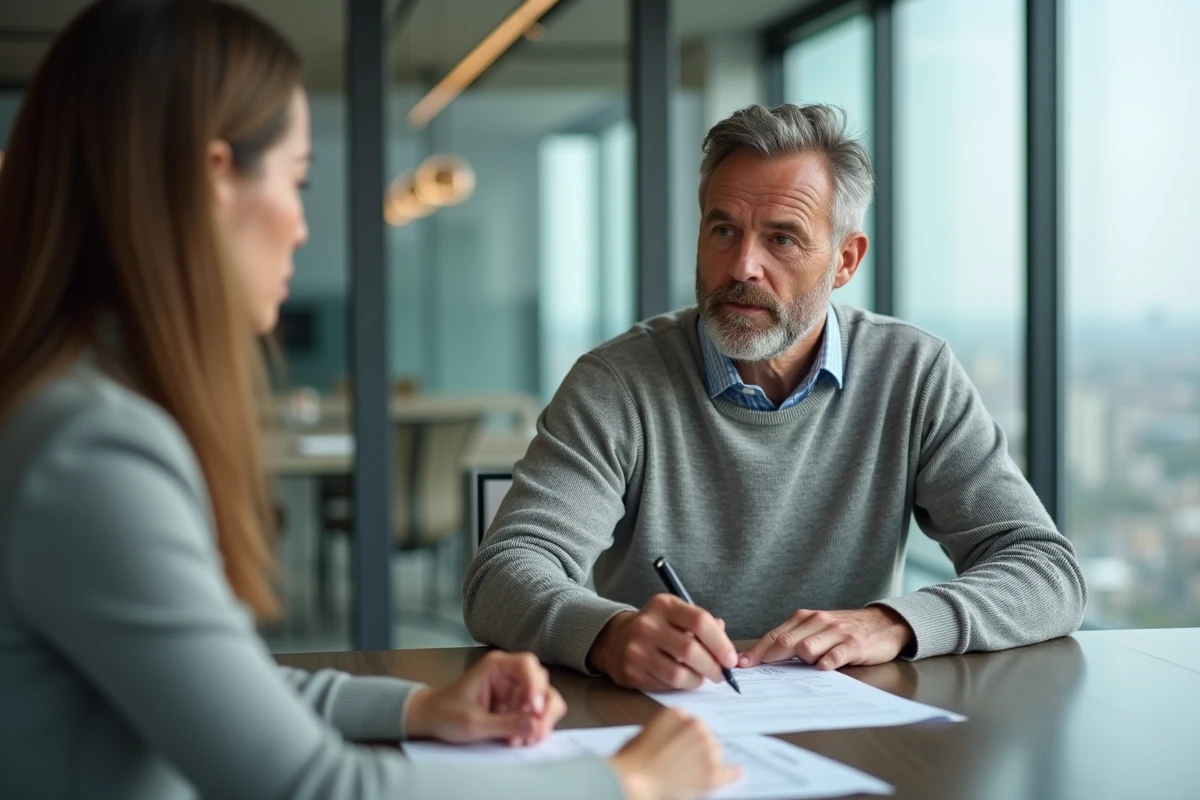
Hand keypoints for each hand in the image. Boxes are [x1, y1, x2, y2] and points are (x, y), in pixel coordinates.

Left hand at [404, 651, 565, 745]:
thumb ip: (505, 724)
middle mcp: (509, 674)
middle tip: (536, 733)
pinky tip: (521, 740)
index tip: (534, 710)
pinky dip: (533, 727)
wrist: (430, 721)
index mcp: (496, 666)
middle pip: (541, 683)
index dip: (535, 686)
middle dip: (543, 709)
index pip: (527, 666)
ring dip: (540, 721)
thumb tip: (535, 725)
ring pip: (543, 699)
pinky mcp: (515, 705)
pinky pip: (534, 713)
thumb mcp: (473, 724)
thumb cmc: (445, 714)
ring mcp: (514, 690)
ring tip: (526, 740)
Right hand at [588, 595, 737, 690]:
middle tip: (721, 674)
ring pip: (679, 673)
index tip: (731, 658)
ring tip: (703, 678)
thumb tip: (725, 641)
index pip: (700, 621)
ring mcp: (637, 649)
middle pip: (691, 650)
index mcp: (663, 605)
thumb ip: (701, 624)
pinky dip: (681, 686)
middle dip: (713, 667)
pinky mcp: (632, 671)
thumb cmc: (655, 627)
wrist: (614, 639)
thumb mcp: (675, 615)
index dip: (720, 643)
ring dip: (698, 680)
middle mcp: (648, 625)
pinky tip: (684, 680)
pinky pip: (666, 684)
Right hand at [608, 709, 740, 799]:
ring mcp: (706, 748)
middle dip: (698, 749)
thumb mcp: (645, 733)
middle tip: (683, 763)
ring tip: (689, 773)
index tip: (684, 746)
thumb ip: (666, 731)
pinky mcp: (711, 771)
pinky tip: (736, 772)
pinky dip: (732, 774)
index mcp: (677, 713)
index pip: (691, 724)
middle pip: (706, 737)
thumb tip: (675, 741)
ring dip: (708, 762)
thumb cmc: (632, 760)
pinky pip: (728, 772)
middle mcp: (695, 725)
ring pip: (716, 754)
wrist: (634, 778)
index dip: (688, 738)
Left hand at [738, 607, 913, 670]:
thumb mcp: (817, 629)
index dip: (756, 651)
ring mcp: (836, 633)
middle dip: (768, 658)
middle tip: (756, 672)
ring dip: (799, 661)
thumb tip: (764, 658)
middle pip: (786, 642)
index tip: (742, 665)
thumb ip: (795, 640)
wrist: (883, 623)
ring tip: (795, 672)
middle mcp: (817, 622)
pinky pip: (836, 654)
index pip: (774, 636)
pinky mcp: (854, 644)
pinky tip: (822, 669)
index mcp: (804, 619)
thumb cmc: (844, 630)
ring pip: (807, 647)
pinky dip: (827, 662)